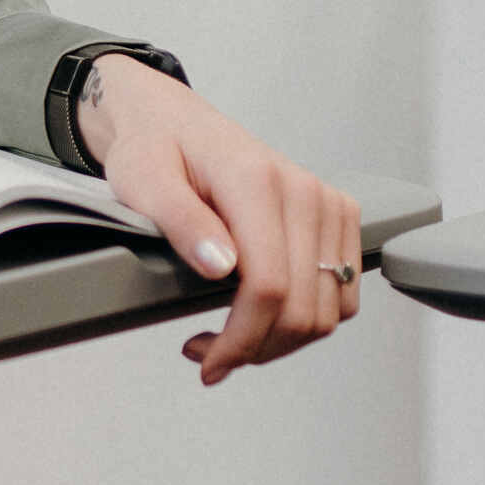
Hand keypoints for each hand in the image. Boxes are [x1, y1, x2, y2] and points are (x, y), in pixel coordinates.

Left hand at [77, 61, 358, 383]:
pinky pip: (341, 292)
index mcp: (256, 181)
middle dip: (256, 348)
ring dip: (282, 341)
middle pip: (304, 309)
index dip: (240, 340)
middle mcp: (304, 191)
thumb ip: (181, 221)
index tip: (207, 363)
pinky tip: (263, 316)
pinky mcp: (336, 215)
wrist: (175, 120)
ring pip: (328, 309)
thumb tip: (220, 267)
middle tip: (210, 355)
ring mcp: (326, 203)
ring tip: (232, 336)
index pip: (268, 286)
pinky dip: (307, 319)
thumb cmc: (156, 149)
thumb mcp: (143, 180)